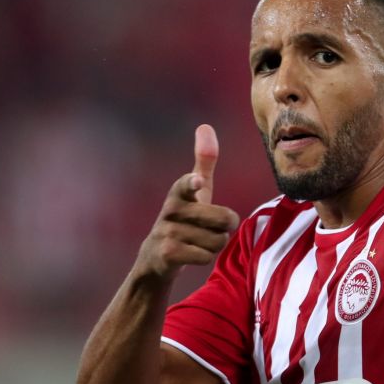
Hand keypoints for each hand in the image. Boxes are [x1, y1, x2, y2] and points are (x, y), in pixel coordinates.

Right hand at [135, 124, 239, 280]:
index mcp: (178, 193)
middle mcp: (170, 210)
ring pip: (218, 240)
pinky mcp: (168, 254)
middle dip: (226, 226)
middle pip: (224, 219)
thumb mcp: (195, 190)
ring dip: (215, 245)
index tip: (197, 182)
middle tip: (212, 227)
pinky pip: (206, 256)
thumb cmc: (185, 218)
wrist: (157, 257)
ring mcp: (167, 233)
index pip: (185, 185)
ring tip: (198, 242)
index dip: (192, 184)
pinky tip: (192, 254)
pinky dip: (205, 257)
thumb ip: (204, 161)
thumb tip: (205, 126)